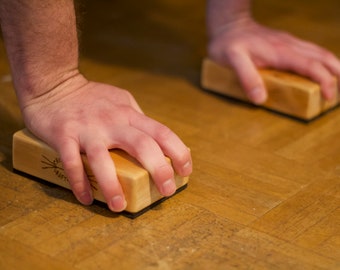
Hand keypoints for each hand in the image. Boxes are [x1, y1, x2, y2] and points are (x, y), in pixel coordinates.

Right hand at [22, 73, 191, 211]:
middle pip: (141, 145)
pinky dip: (79, 182)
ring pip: (102, 159)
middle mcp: (112, 122)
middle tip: (167, 191)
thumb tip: (153, 138)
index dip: (178, 151)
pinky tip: (86, 198)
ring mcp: (88, 129)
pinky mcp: (64, 135)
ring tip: (119, 207)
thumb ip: (136, 118)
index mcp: (129, 114)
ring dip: (112, 185)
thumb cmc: (92, 96)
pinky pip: (71, 162)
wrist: (54, 84)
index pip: (161, 132)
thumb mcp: (121, 101)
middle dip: (158, 169)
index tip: (186, 170)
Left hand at [208, 18, 339, 103]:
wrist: (228, 24)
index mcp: (281, 52)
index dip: (324, 81)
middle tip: (336, 92)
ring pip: (319, 52)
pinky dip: (320, 61)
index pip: (311, 66)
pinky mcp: (285, 42)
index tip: (328, 96)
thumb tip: (260, 99)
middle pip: (323, 57)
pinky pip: (310, 51)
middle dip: (336, 74)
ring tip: (335, 82)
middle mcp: (289, 45)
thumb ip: (247, 77)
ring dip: (331, 66)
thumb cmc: (228, 43)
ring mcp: (289, 42)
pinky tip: (318, 69)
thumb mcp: (232, 60)